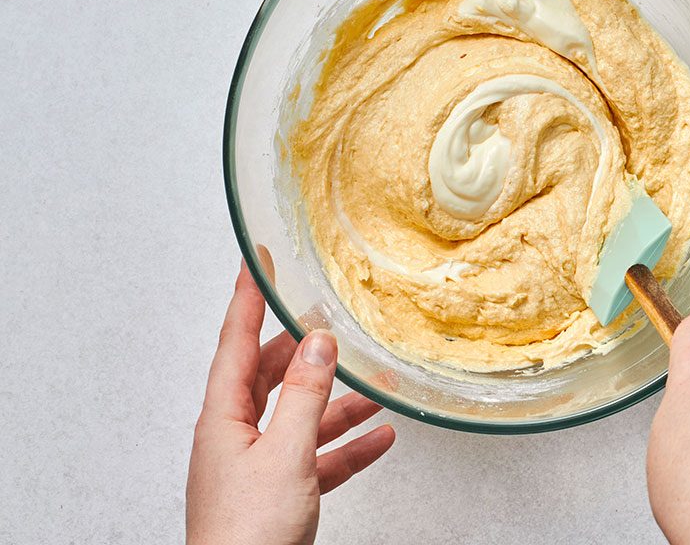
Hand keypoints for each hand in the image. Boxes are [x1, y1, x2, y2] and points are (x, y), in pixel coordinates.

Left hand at [186, 263, 395, 544]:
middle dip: (302, 348)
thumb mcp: (285, 455)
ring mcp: (257, 467)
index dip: (249, 298)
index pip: (237, 342)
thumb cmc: (246, 535)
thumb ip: (306, 396)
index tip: (257, 260)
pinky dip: (348, 446)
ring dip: (339, 402)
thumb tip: (319, 343)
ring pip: (301, 419)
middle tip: (324, 315)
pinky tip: (379, 438)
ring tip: (375, 384)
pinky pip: (318, 458)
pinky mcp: (279, 496)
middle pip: (271, 377)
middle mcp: (235, 437)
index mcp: (223, 418)